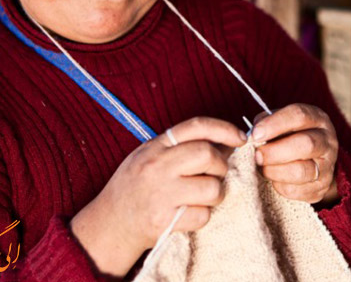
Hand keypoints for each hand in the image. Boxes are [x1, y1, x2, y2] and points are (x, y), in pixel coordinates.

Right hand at [71, 117, 246, 276]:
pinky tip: (188, 214)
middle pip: (208, 155)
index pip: (197, 126)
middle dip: (220, 167)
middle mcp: (157, 166)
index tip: (240, 138)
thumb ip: (181, 146)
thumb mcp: (150, 156)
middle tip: (214, 175)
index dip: (225, 129)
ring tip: (200, 197)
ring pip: (212, 188)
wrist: (109, 224)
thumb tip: (226, 143)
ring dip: (215, 194)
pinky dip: (202, 216)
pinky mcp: (164, 221)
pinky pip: (203, 215)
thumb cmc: (135, 187)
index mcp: (155, 146)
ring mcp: (160, 194)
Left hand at [252, 104, 338, 203]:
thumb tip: (253, 135)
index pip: (299, 115)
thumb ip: (268, 122)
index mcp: (317, 119)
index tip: (255, 134)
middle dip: (275, 151)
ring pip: (301, 171)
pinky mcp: (322, 187)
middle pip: (305, 144)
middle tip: (257, 156)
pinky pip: (297, 190)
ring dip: (275, 171)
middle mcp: (327, 141)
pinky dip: (280, 186)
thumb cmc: (292, 136)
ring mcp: (328, 165)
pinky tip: (274, 179)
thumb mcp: (283, 122)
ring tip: (263, 168)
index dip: (275, 124)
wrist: (314, 161)